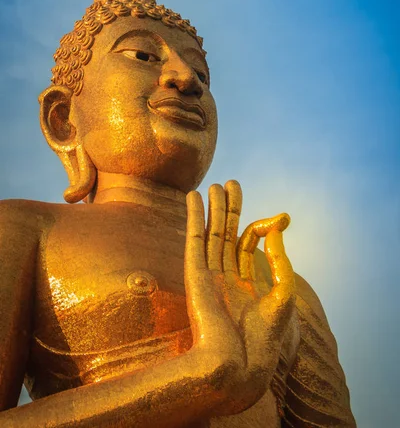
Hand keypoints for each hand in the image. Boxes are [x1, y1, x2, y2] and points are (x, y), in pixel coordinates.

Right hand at [184, 180, 294, 415]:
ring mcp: (209, 274)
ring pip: (210, 233)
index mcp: (246, 282)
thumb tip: (278, 226)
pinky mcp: (194, 274)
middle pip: (226, 233)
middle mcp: (226, 275)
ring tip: (215, 185)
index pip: (249, 243)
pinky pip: (193, 239)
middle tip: (233, 183)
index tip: (282, 218)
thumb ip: (280, 259)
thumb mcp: (283, 294)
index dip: (263, 227)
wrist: (240, 365)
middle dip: (230, 208)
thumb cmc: (264, 339)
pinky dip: (193, 217)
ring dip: (212, 208)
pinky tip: (194, 198)